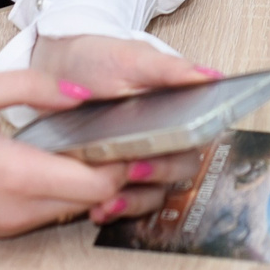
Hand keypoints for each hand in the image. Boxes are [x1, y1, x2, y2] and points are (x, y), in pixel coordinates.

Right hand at [0, 69, 169, 233]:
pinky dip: (64, 193)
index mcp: (16, 173)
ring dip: (91, 185)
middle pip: (93, 200)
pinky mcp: (0, 230)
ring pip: (71, 209)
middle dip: (117, 174)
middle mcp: (18, 208)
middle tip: (130, 141)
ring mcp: (9, 224)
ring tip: (101, 147)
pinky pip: (47, 214)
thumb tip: (82, 92)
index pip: (96, 183)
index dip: (125, 164)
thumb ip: (31, 87)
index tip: (137, 137)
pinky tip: (64, 164)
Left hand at [31, 33, 218, 222]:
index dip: (188, 144)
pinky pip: (123, 203)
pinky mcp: (112, 178)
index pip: (198, 137)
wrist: (58, 69)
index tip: (168, 148)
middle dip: (159, 174)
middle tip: (133, 168)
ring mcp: (138, 161)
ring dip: (134, 201)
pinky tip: (97, 209)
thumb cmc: (100, 59)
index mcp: (177, 111)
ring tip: (109, 201)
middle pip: (180, 169)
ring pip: (154, 193)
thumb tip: (211, 76)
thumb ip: (171, 70)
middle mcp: (163, 140)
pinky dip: (112, 210)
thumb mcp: (132, 59)